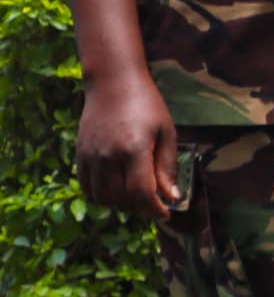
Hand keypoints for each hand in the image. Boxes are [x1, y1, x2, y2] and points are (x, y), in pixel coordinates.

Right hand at [75, 70, 178, 219]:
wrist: (113, 83)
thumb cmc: (147, 105)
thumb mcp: (166, 132)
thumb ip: (167, 166)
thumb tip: (172, 196)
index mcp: (134, 150)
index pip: (141, 194)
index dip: (154, 209)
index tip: (166, 213)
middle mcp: (108, 156)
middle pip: (121, 199)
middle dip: (141, 208)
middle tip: (154, 204)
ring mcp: (90, 156)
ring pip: (102, 197)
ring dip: (121, 205)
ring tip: (136, 198)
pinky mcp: (79, 154)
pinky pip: (86, 187)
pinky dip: (101, 195)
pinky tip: (116, 189)